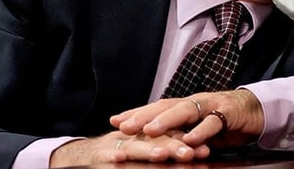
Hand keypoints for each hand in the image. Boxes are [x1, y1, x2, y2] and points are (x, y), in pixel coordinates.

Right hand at [49, 129, 209, 166]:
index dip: (187, 143)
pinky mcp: (101, 156)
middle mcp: (135, 138)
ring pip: (134, 148)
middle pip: (156, 141)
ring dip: (148, 150)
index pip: (171, 137)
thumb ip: (168, 146)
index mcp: (149, 136)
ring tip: (161, 154)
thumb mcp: (147, 148)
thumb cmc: (126, 151)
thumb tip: (201, 151)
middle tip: (189, 153)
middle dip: (173, 147)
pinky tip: (119, 158)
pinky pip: (108, 156)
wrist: (89, 154)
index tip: (204, 150)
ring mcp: (117, 146)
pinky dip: (114, 156)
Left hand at [110, 89, 263, 149]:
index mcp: (186, 106)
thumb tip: (155, 145)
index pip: (157, 107)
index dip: (136, 113)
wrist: (256, 110)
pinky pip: (213, 123)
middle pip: (166, 106)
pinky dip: (201, 131)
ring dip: (168, 120)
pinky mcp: (228, 113)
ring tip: (151, 129)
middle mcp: (195, 102)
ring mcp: (212, 105)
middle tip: (124, 125)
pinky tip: (190, 139)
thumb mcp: (198, 130)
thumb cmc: (224, 121)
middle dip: (144, 115)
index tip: (114, 121)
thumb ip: (180, 135)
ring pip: (186, 111)